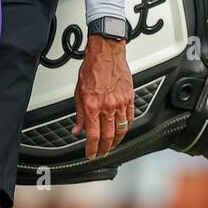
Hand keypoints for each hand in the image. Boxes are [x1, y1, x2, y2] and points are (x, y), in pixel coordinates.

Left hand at [72, 35, 134, 158]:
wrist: (106, 53)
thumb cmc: (92, 68)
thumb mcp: (78, 92)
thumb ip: (79, 114)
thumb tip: (77, 129)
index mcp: (92, 105)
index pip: (93, 136)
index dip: (92, 149)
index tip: (91, 154)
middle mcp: (107, 106)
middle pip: (109, 137)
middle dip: (105, 149)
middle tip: (102, 154)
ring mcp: (120, 102)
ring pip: (121, 130)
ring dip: (117, 141)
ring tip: (112, 145)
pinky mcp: (130, 97)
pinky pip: (131, 118)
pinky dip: (127, 127)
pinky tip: (123, 130)